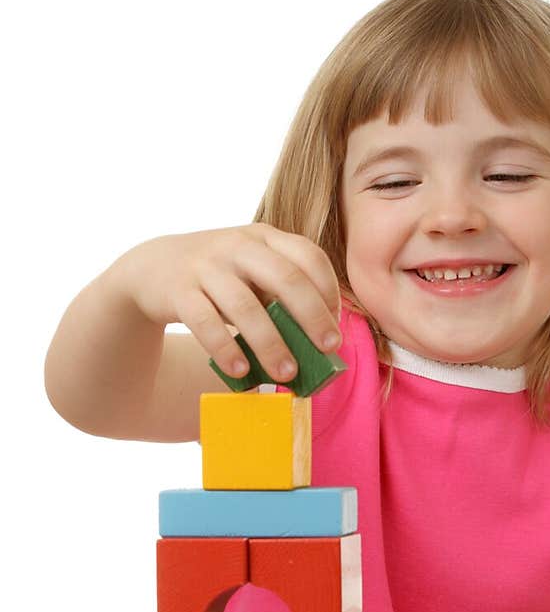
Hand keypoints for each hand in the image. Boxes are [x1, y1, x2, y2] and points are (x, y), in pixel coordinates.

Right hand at [114, 223, 341, 384]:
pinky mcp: (178, 290)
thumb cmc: (219, 277)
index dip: (329, 292)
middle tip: (328, 350)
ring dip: (271, 344)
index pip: (309, 256)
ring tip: (287, 374)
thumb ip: (281, 295)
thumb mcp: (252, 271)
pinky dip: (226, 349)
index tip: (334, 327)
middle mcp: (238, 245)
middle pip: (285, 278)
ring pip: (245, 306)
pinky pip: (205, 322)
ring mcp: (206, 265)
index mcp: (265, 237)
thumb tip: (320, 343)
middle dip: (312, 317)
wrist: (152, 268)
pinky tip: (241, 371)